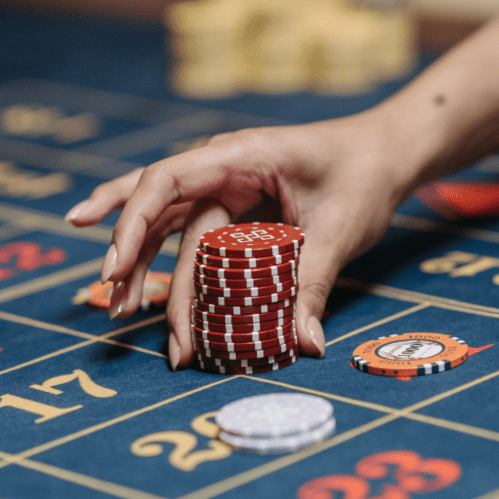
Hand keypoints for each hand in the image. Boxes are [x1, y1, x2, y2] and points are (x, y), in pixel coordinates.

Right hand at [65, 105, 422, 370]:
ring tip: (118, 310)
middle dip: (136, 261)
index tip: (115, 266)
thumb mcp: (341, 227)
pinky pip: (186, 233)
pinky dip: (158, 256)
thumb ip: (315, 282)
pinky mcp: (231, 210)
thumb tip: (305, 343)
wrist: (382, 155)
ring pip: (166, 226)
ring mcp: (222, 188)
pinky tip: (129, 280)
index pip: (168, 180)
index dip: (134, 221)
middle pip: (163, 214)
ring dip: (139, 265)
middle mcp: (221, 168)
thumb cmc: (363, 176)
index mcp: (242, 155)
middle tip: (120, 311)